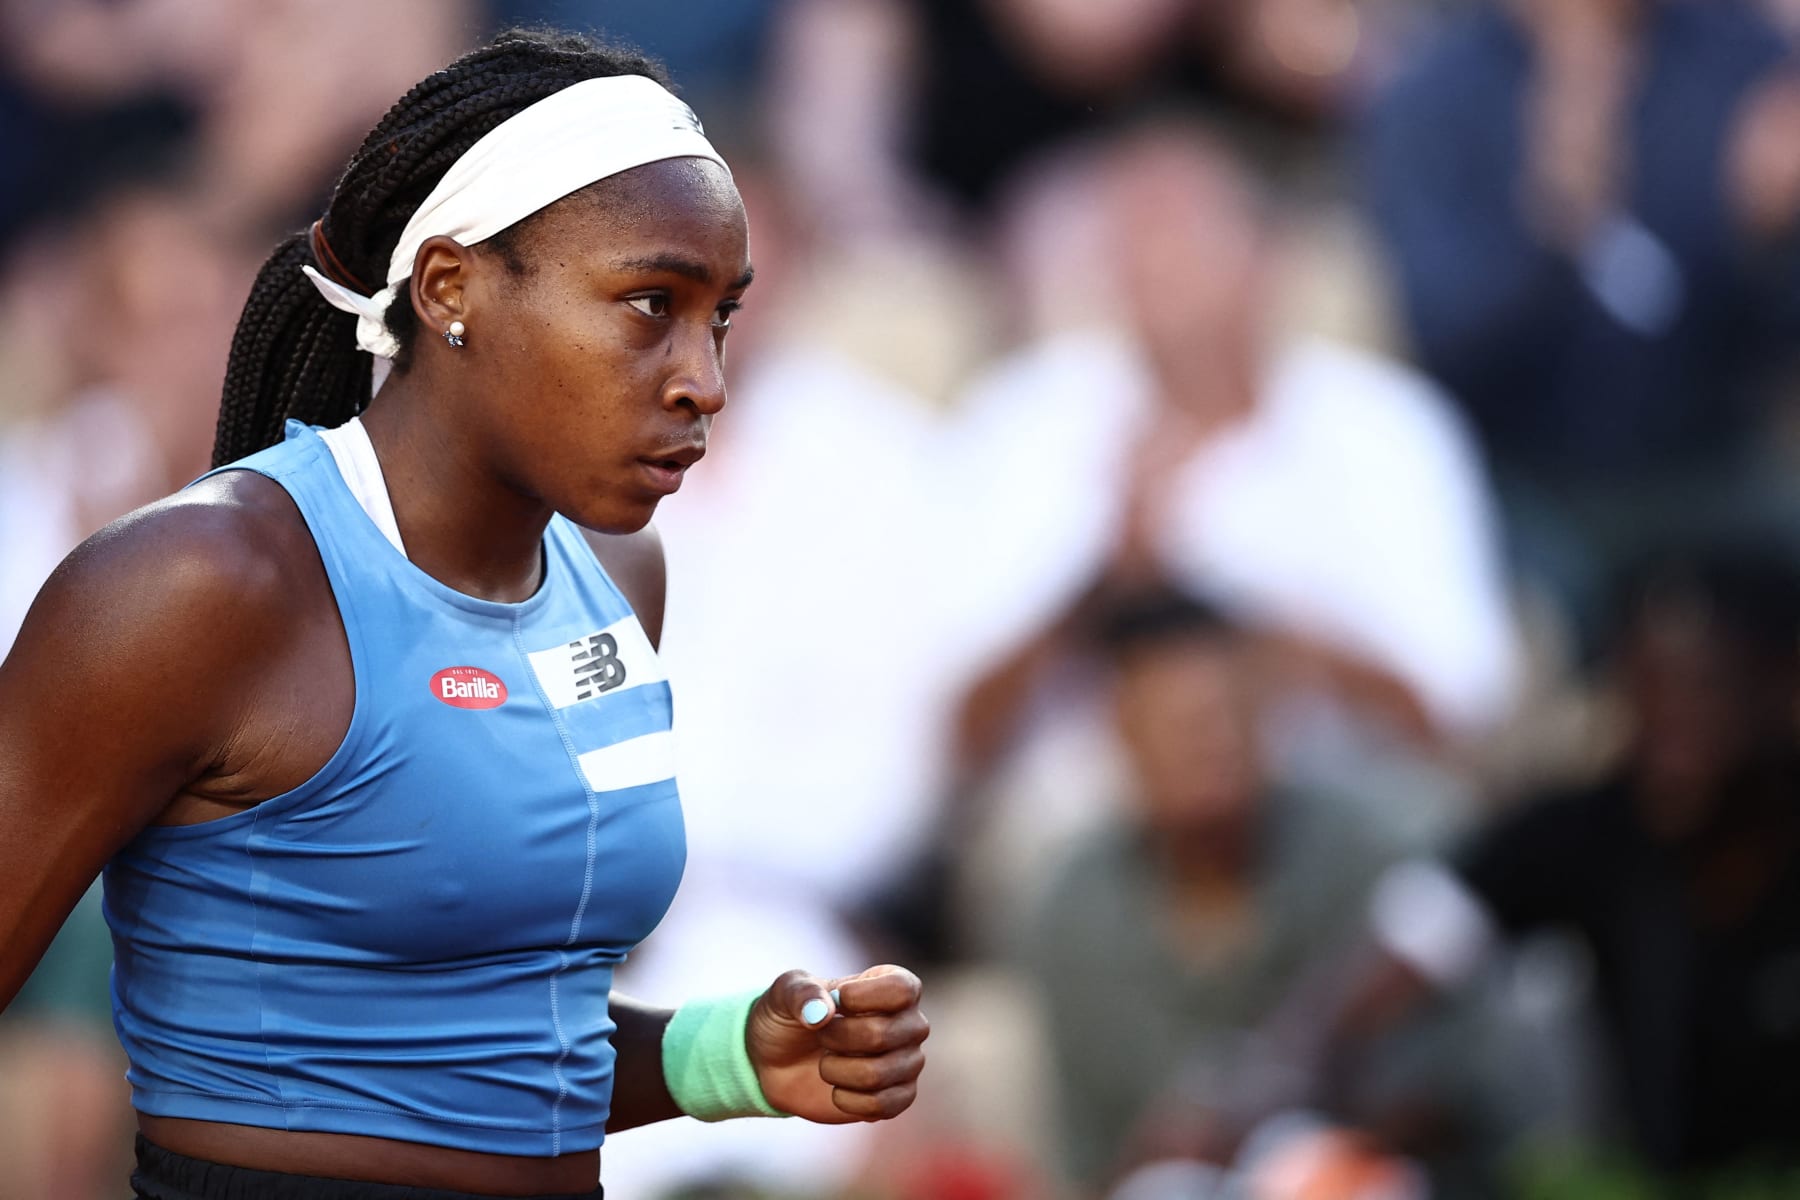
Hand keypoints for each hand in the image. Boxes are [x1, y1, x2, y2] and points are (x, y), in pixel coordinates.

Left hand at [745, 964, 928, 1123]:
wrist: (777, 1062)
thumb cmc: (790, 1015)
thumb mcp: (785, 991)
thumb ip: (801, 992)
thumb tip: (824, 1012)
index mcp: (893, 985)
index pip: (902, 989)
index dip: (865, 997)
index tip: (837, 999)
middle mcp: (910, 1022)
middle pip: (883, 1033)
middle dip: (837, 1037)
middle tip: (821, 1035)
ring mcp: (907, 1061)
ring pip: (877, 1074)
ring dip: (835, 1071)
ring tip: (826, 1063)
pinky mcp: (898, 1097)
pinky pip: (881, 1106)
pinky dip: (847, 1100)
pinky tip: (836, 1089)